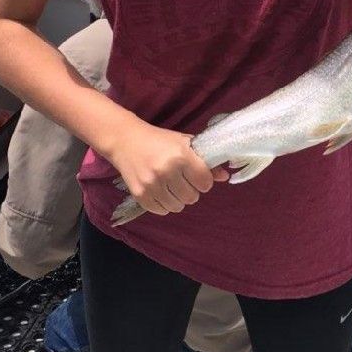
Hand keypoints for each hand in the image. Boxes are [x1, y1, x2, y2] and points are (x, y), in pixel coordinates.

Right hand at [107, 120, 228, 216]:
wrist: (126, 141)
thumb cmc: (159, 140)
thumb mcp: (184, 143)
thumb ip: (205, 161)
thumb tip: (225, 177)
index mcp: (181, 155)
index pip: (205, 182)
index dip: (204, 181)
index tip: (198, 176)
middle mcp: (167, 170)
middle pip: (192, 197)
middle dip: (191, 190)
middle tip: (182, 180)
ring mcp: (152, 184)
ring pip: (178, 207)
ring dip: (178, 199)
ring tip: (171, 186)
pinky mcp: (140, 195)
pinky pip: (161, 211)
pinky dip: (163, 204)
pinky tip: (160, 191)